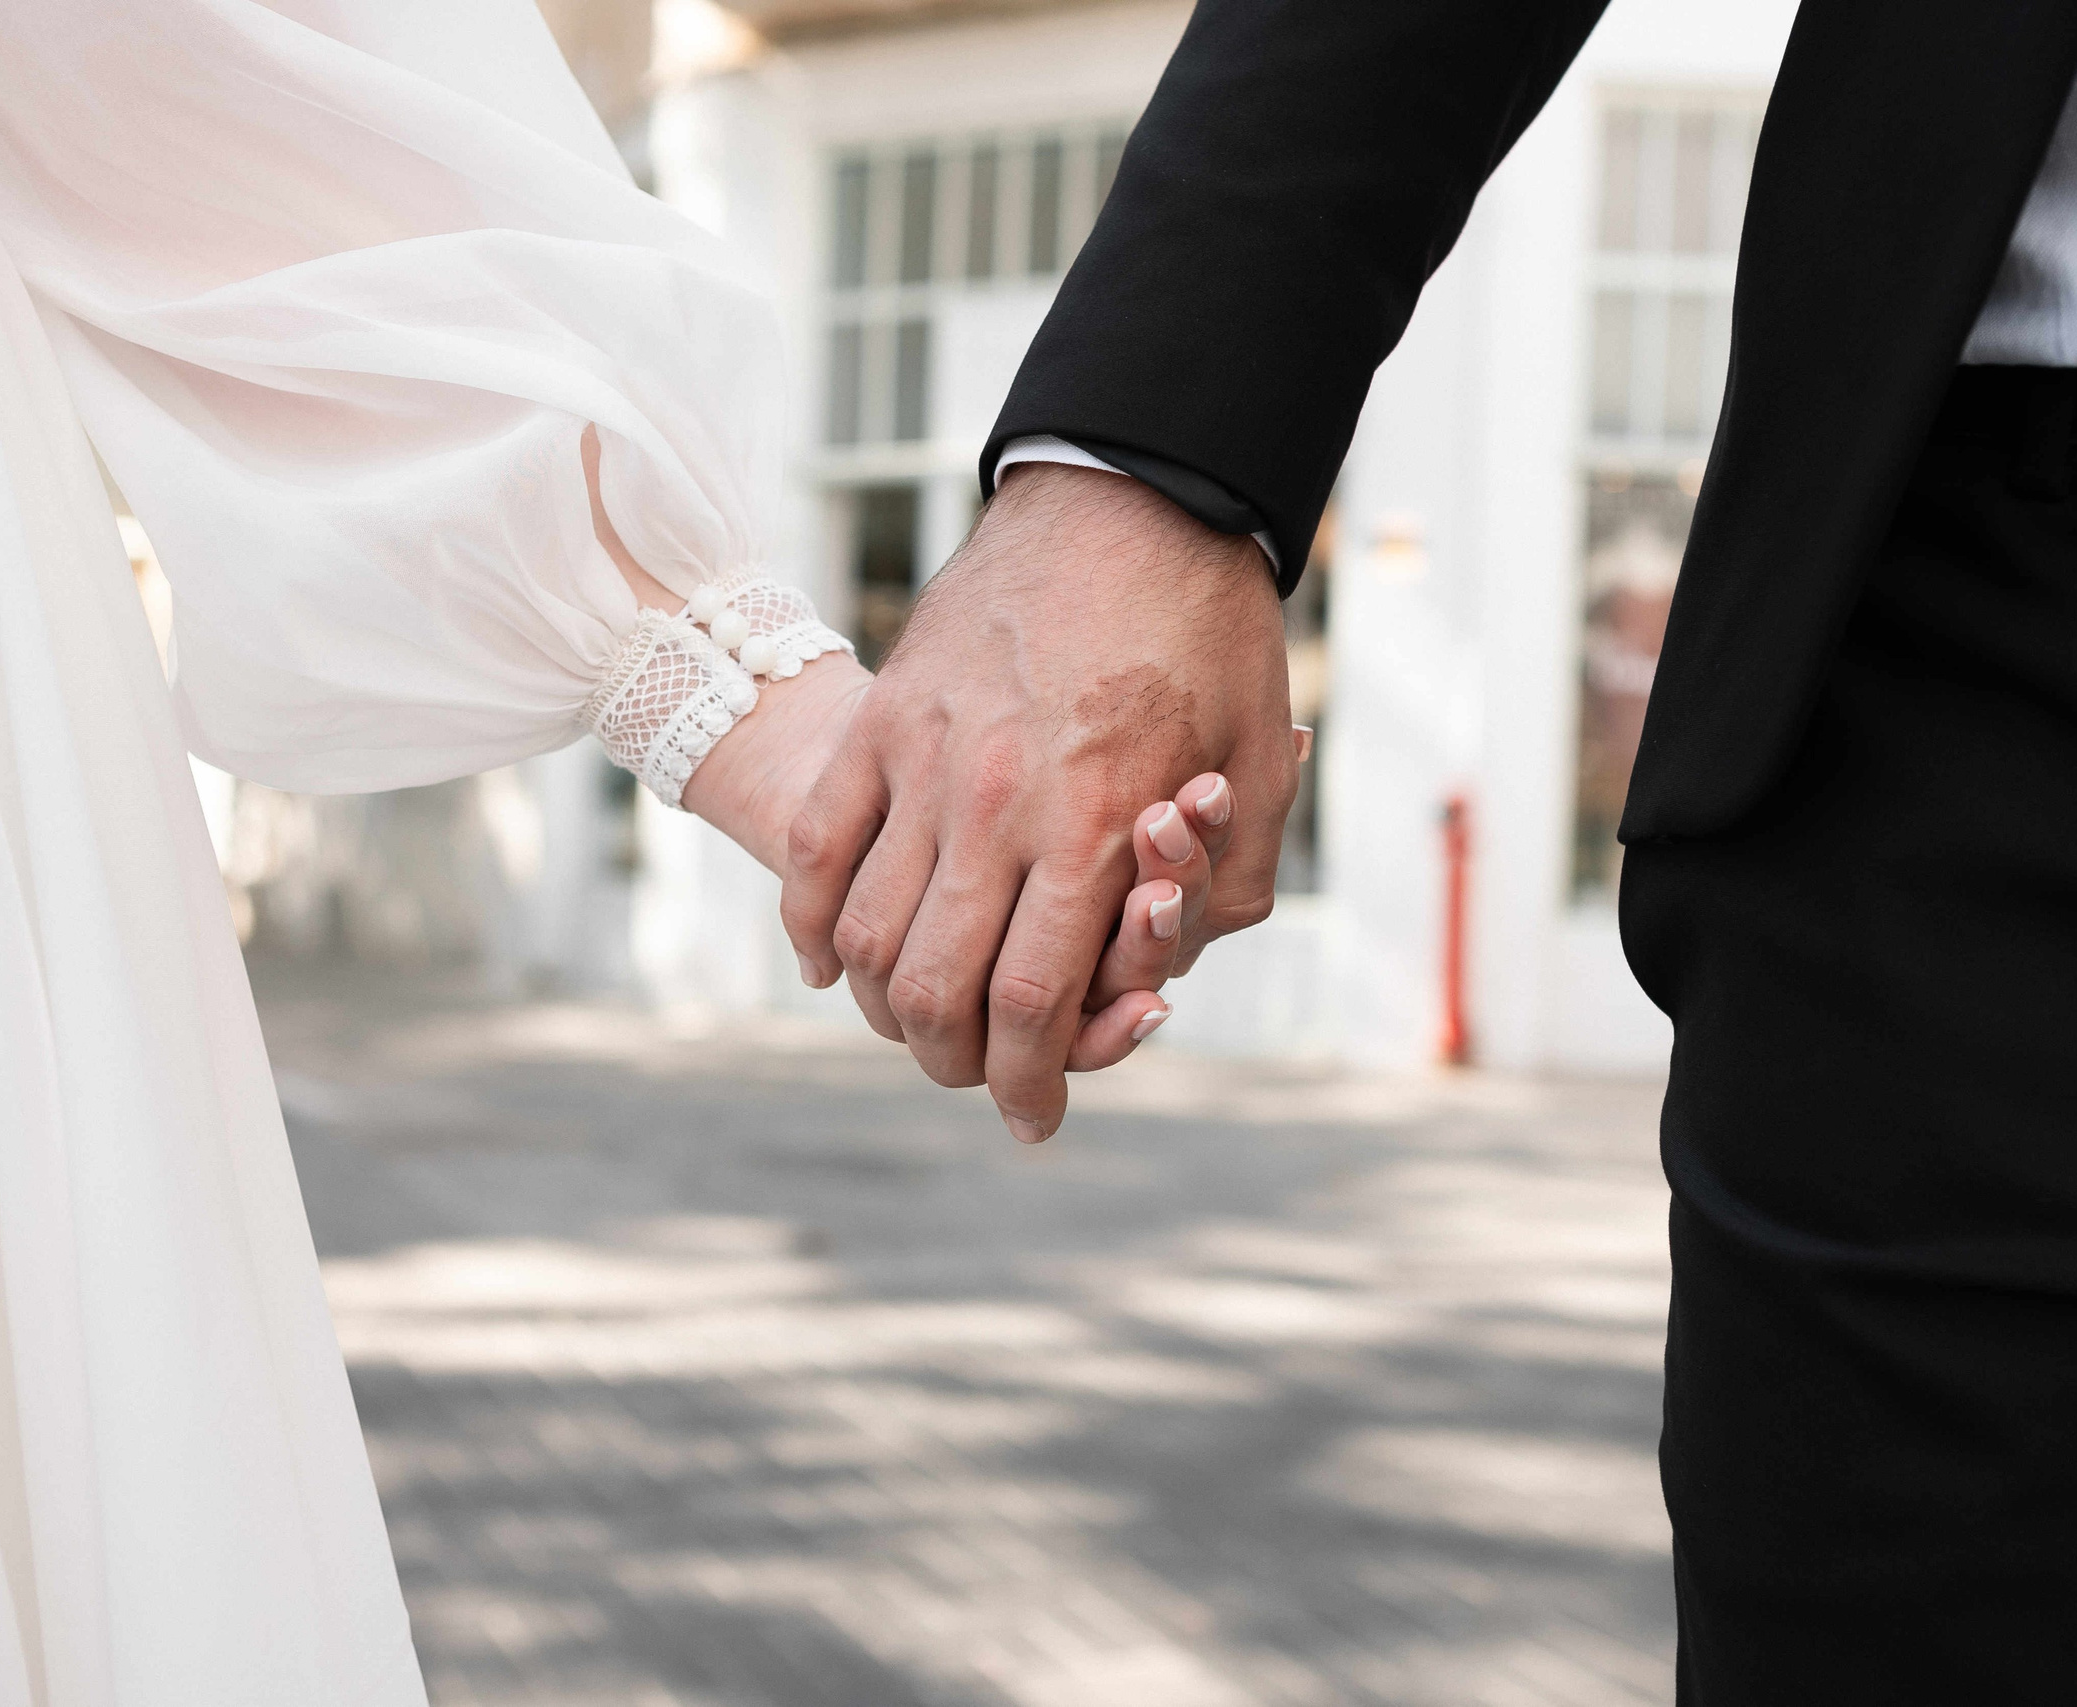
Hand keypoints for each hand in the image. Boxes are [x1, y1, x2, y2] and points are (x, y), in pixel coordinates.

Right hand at [689, 655, 1221, 1084]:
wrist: (1134, 494)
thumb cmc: (1211, 636)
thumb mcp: (1261, 771)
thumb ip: (1224, 890)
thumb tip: (1166, 972)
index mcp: (1097, 827)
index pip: (1032, 1006)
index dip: (1030, 1083)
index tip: (1034, 1117)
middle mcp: (999, 806)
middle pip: (936, 993)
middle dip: (956, 1066)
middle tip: (977, 1080)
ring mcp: (926, 760)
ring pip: (869, 934)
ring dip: (885, 1009)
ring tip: (915, 1027)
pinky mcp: (885, 720)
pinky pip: (823, 847)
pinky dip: (815, 922)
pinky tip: (831, 963)